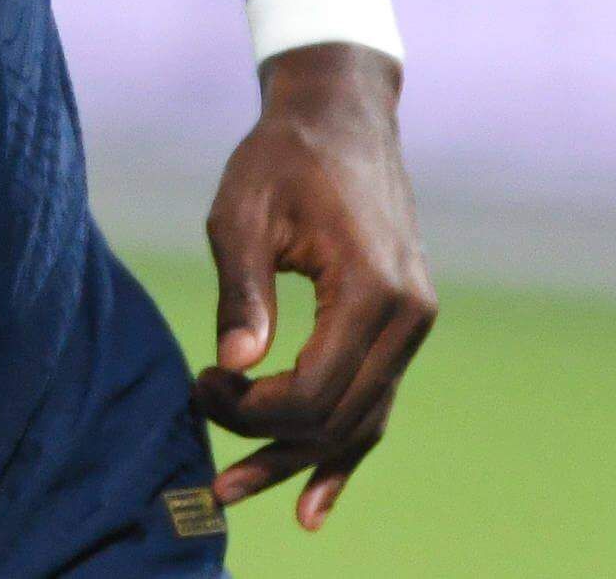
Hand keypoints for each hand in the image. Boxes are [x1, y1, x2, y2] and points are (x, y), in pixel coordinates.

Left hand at [192, 43, 435, 531]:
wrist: (341, 115)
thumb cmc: (281, 156)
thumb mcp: (243, 212)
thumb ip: (241, 290)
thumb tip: (236, 366)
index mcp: (372, 287)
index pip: (314, 390)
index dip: (251, 408)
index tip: (200, 381)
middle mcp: (408, 316)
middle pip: (337, 417)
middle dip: (265, 440)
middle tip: (201, 439)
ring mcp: (415, 324)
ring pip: (360, 420)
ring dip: (298, 462)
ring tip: (234, 492)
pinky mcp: (405, 324)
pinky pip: (376, 402)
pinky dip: (343, 450)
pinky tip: (312, 500)